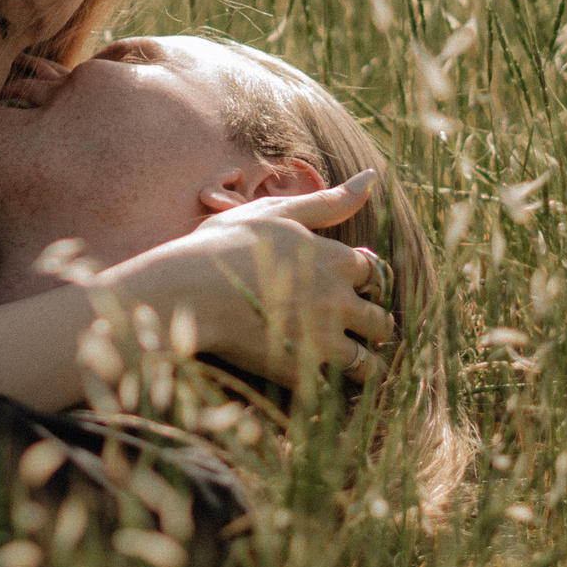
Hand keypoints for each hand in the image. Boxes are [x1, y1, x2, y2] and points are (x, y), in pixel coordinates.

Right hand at [95, 172, 394, 380]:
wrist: (185, 294)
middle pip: (381, 321)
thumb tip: (373, 177)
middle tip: (349, 326)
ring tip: (343, 360)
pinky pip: (334, 390)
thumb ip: (328, 202)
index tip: (345, 284)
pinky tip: (315, 380)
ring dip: (361, 362)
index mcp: (336, 260)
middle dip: (371, 324)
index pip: (377, 274)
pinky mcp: (301, 373)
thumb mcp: (276, 214)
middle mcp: (338, 301)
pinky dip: (330, 388)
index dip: (364, 281)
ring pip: (368, 363)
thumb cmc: (223, 246)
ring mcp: (322, 341)